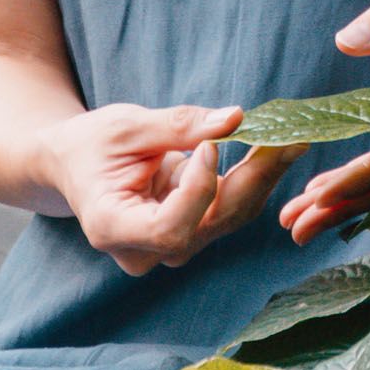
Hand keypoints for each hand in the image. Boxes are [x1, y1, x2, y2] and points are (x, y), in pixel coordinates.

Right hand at [38, 102, 305, 274]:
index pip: (168, 227)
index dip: (196, 191)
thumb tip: (235, 118)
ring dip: (264, 175)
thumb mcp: (126, 127)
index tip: (209, 146)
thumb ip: (179, 126)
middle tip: (289, 138)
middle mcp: (144, 250)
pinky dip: (255, 176)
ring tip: (293, 137)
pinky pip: (230, 207)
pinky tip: (279, 148)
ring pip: (229, 216)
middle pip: (209, 222)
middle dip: (253, 177)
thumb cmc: (91, 144)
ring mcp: (170, 247)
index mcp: (113, 228)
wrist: (75, 163)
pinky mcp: (191, 231)